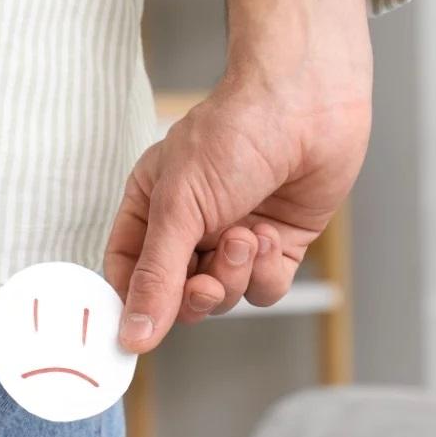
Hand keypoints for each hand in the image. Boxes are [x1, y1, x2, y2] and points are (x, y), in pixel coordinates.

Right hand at [104, 0, 372, 352]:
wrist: (309, 104)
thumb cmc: (234, 133)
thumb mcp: (179, 208)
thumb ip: (156, 277)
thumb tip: (133, 332)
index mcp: (150, 208)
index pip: (127, 273)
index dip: (131, 303)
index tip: (137, 329)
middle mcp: (190, 228)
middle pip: (177, 296)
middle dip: (193, 294)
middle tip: (205, 282)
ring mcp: (234, 238)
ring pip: (223, 296)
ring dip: (234, 275)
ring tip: (246, 236)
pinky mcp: (277, 245)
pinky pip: (263, 289)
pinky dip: (266, 272)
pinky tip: (269, 234)